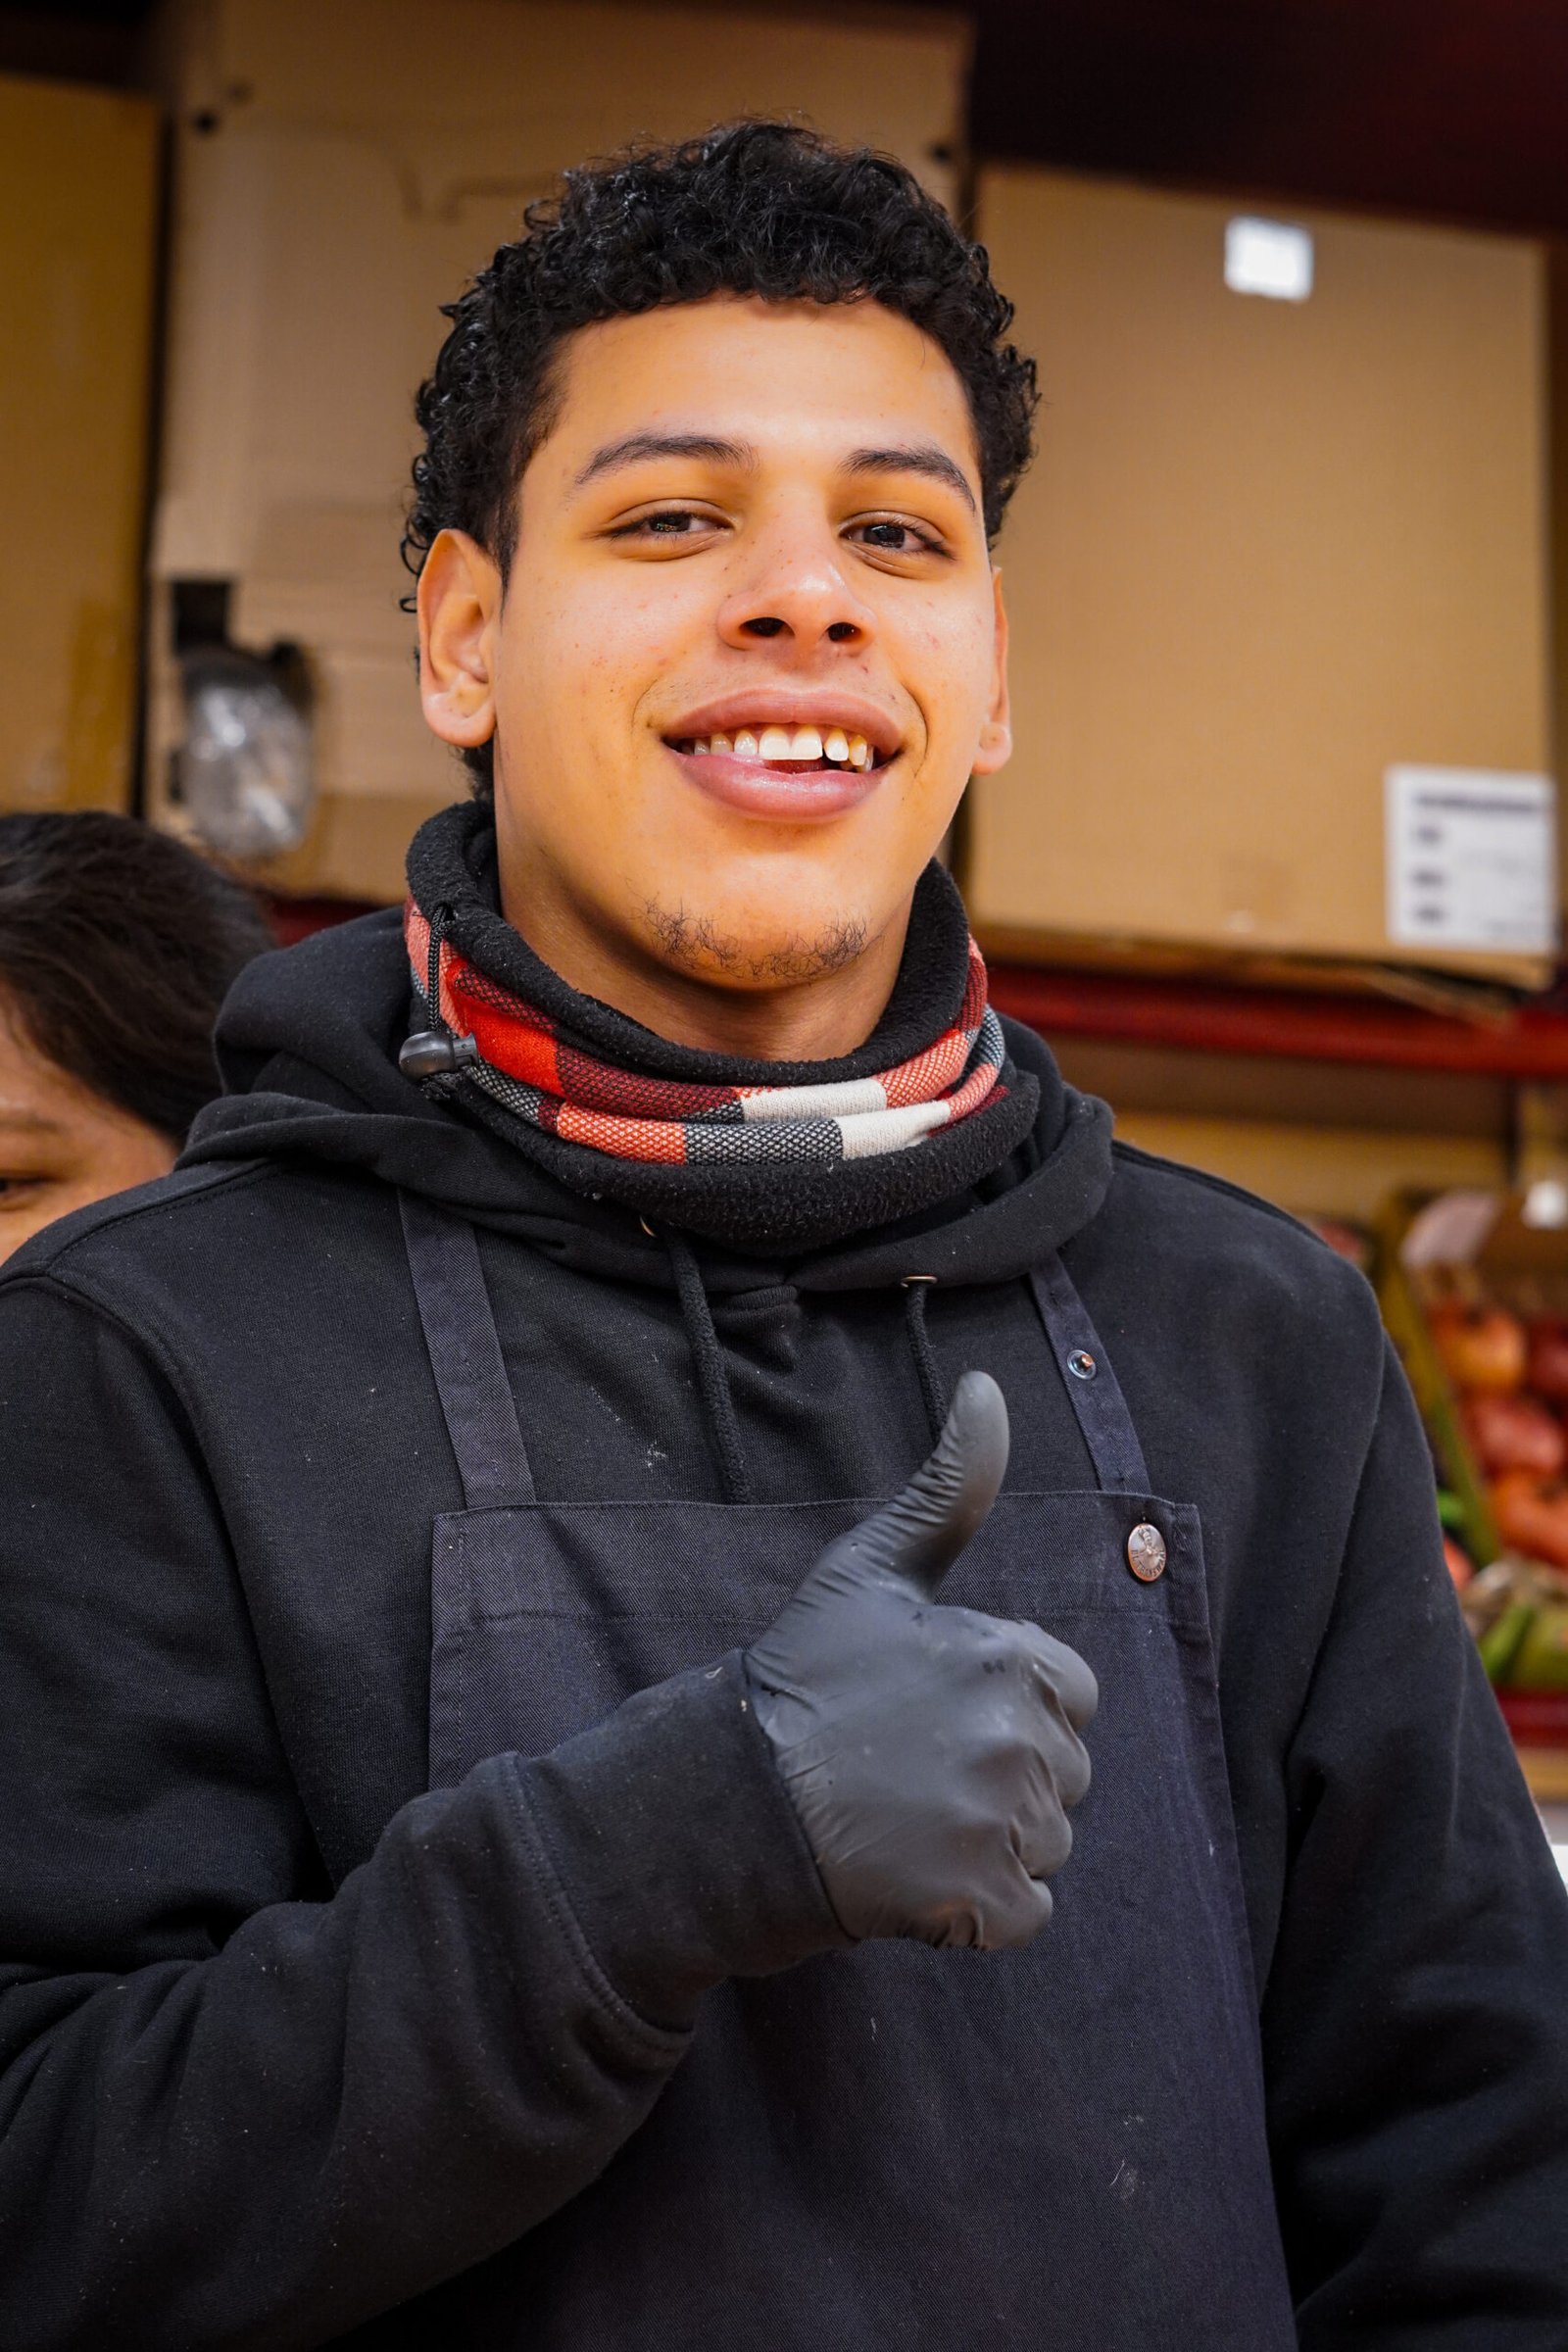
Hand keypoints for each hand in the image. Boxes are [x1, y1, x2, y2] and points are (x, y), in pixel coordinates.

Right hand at [744, 1371, 1096, 1950]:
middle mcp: (1020, 1736)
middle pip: (1064, 1771)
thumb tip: (985, 1387)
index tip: (932, 1708)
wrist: (727, 1801)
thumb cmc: (802, 1679)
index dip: (1006, 1704)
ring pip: (1048, 1842)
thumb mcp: (872, 1569)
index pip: (1069, 1693)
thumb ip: (949, 1487)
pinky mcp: (981, 1902)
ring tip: (906, 1818)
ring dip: (991, 1843)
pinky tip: (916, 1876)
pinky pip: (1027, 1912)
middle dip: (1003, 1776)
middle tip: (909, 1767)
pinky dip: (980, 1911)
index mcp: (1011, 1655)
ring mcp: (1002, 1824)